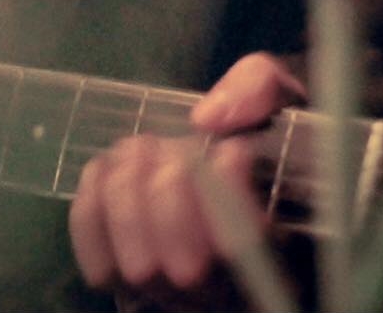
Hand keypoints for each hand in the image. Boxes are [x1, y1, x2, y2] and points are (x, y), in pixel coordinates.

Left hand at [68, 52, 305, 297]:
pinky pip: (97, 260)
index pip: (247, 254)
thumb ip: (259, 90)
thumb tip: (208, 118)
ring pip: (136, 267)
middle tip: (177, 149)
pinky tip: (112, 168)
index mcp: (287, 257)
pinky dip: (95, 205)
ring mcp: (176, 294)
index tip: (231, 151)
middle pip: (184, 272)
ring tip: (146, 149)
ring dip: (130, 193)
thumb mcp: (284, 95)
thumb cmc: (269, 128)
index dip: (228, 199)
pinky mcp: (130, 281)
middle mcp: (231, 291)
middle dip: (171, 194)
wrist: (238, 160)